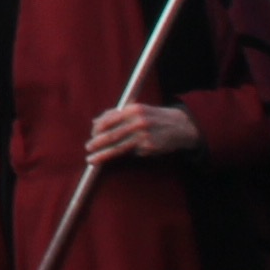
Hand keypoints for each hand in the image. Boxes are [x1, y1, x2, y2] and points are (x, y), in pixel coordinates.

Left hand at [81, 100, 201, 167]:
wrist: (181, 125)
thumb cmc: (153, 117)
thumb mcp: (136, 110)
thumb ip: (115, 114)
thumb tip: (95, 122)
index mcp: (132, 109)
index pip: (109, 120)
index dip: (97, 129)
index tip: (91, 135)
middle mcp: (138, 122)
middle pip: (112, 135)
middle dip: (97, 143)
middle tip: (88, 148)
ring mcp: (145, 135)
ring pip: (119, 148)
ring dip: (103, 155)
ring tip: (92, 160)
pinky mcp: (150, 147)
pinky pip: (133, 152)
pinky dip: (129, 153)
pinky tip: (133, 150)